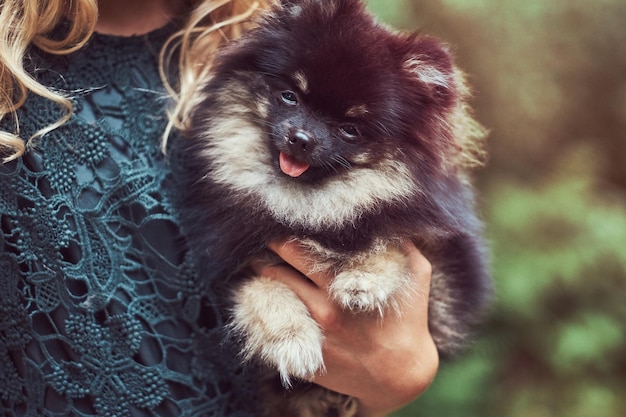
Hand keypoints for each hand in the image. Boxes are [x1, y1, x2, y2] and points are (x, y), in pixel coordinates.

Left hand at [256, 240, 438, 416]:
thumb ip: (400, 241)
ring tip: (258, 264)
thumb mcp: (416, 274)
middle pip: (275, 271)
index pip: (295, 251)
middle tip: (260, 240)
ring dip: (263, 279)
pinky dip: (267, 310)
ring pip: (270, 298)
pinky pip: (273, 328)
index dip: (283, 234)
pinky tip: (266, 299)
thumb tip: (385, 216)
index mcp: (339, 287)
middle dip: (265, 253)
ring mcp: (309, 336)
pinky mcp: (302, 357)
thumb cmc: (409, 319)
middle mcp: (319, 310)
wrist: (401, 376)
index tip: (278, 222)